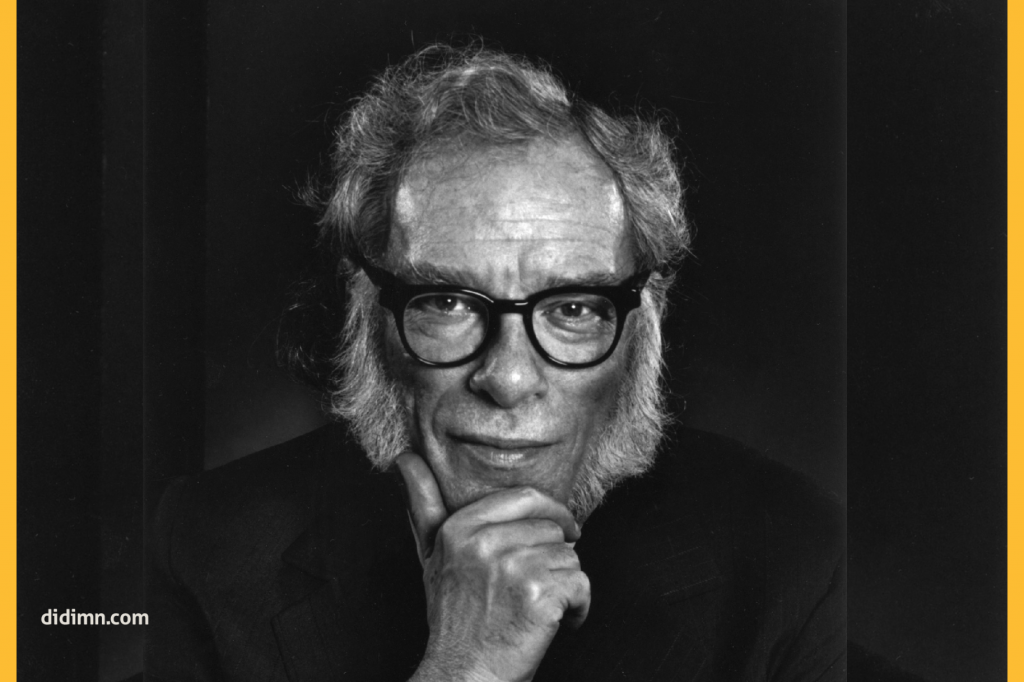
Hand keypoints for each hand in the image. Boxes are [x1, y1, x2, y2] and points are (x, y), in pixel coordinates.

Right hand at [397, 453, 590, 681]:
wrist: (465, 677)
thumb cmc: (454, 620)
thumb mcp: (433, 557)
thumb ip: (423, 507)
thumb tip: (405, 459)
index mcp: (460, 528)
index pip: (525, 497)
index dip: (552, 513)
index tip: (563, 530)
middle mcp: (484, 543)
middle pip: (552, 530)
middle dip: (553, 560)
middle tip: (534, 589)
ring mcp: (513, 568)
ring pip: (570, 557)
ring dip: (565, 586)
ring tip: (539, 608)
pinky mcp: (539, 595)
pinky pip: (581, 585)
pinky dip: (578, 608)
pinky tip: (557, 623)